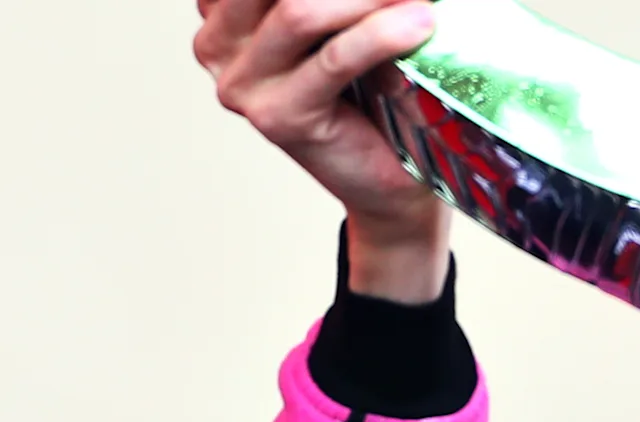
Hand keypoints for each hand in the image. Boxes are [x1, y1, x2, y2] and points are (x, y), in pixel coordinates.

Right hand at [195, 0, 450, 300]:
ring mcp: (238, 81)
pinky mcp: (277, 116)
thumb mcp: (346, 19)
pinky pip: (333, 58)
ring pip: (300, 10)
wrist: (392, 185)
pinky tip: (422, 21)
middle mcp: (215, 38)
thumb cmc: (377, 93)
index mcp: (223, 6)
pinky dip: (382, 34)